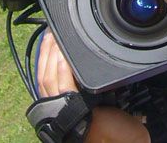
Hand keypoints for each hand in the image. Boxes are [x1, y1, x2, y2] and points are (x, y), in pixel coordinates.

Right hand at [36, 32, 150, 142]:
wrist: (122, 141)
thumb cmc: (112, 125)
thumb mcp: (95, 100)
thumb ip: (86, 85)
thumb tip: (83, 66)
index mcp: (62, 107)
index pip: (45, 80)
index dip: (43, 60)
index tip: (46, 42)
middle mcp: (58, 110)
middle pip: (43, 78)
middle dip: (45, 53)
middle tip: (49, 34)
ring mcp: (64, 110)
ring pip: (48, 79)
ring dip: (50, 55)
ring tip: (53, 37)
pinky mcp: (75, 108)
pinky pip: (62, 85)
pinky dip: (61, 68)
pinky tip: (62, 54)